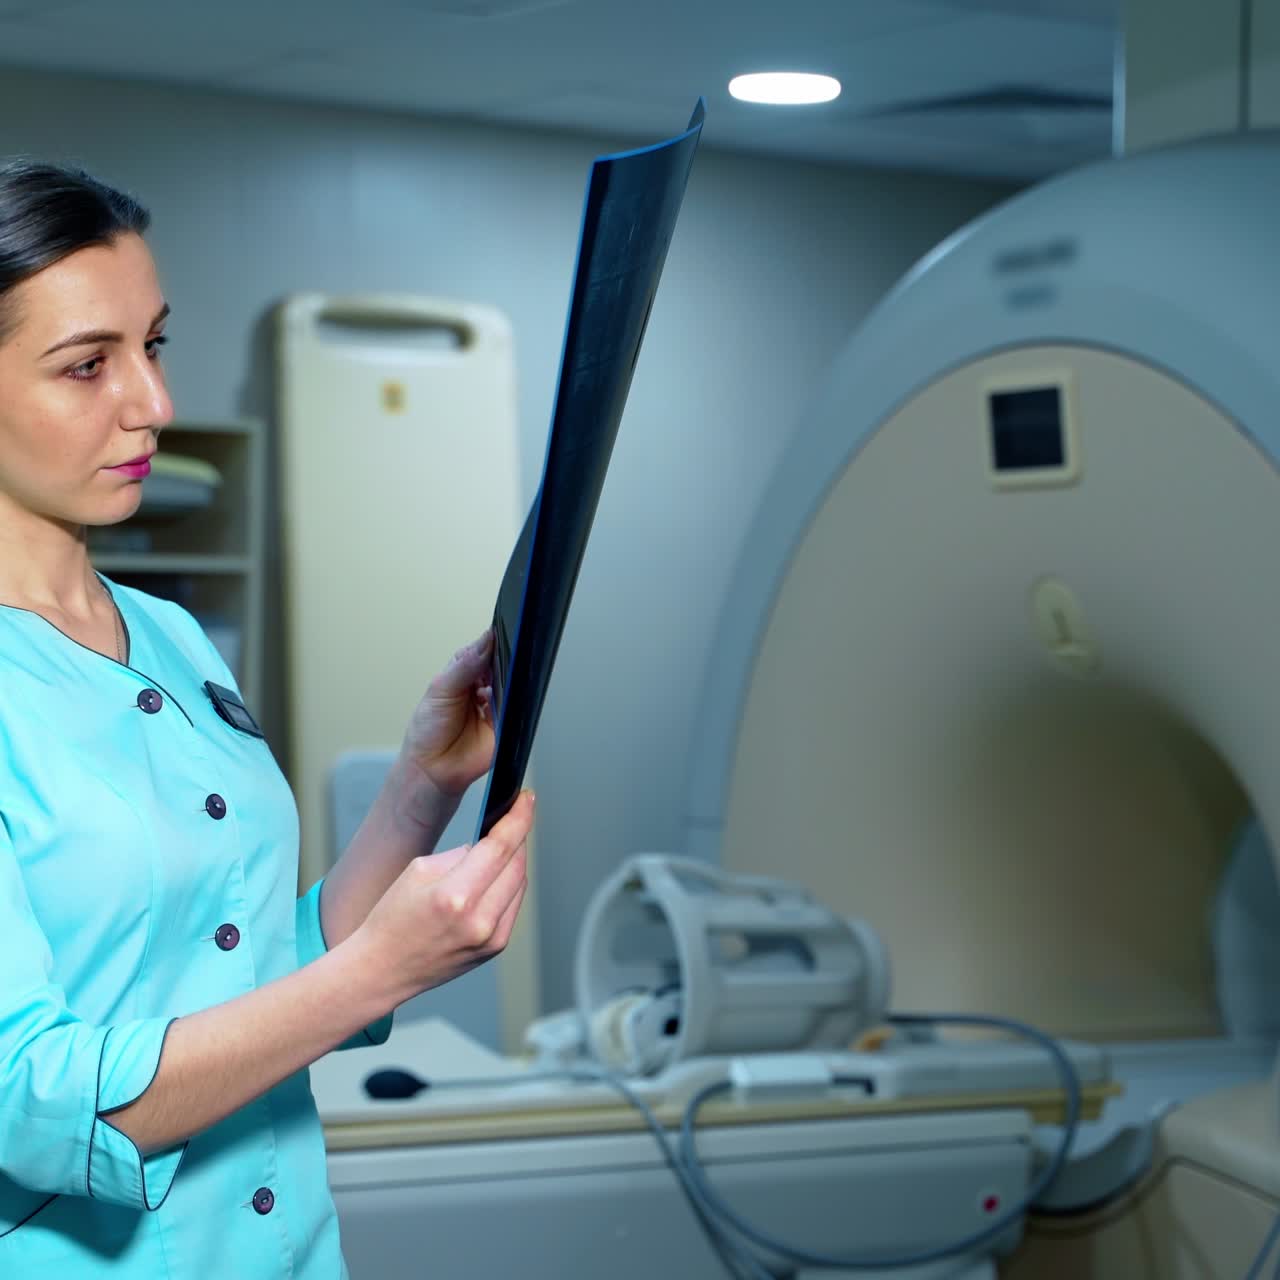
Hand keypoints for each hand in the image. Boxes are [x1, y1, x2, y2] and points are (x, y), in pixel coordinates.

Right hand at [355, 791, 532, 1000]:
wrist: (382, 970)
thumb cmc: (391, 920)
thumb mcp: (418, 871)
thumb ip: (459, 854)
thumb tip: (487, 845)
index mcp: (455, 896)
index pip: (500, 846)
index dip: (519, 817)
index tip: (526, 799)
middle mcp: (479, 919)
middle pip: (517, 863)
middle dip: (516, 836)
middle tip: (510, 820)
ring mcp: (491, 938)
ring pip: (520, 883)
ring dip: (513, 862)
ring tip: (497, 851)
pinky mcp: (495, 948)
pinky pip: (513, 905)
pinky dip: (508, 887)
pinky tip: (494, 879)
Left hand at [401, 629, 496, 800]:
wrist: (434, 770)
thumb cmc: (428, 733)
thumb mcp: (439, 690)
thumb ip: (463, 666)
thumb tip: (485, 641)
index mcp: (463, 675)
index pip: (482, 651)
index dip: (490, 642)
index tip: (497, 633)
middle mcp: (481, 688)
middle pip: (500, 665)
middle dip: (503, 659)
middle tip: (501, 657)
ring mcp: (495, 705)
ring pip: (511, 683)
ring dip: (508, 680)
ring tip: (495, 684)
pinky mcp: (507, 722)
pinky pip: (517, 706)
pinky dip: (513, 701)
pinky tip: (502, 700)